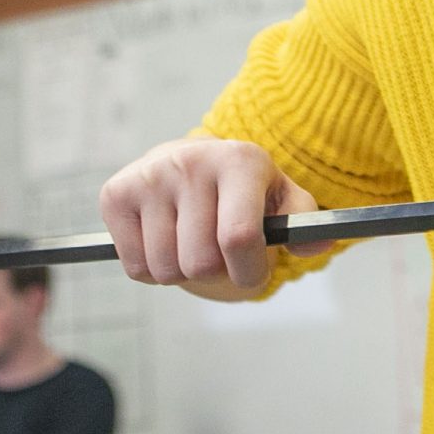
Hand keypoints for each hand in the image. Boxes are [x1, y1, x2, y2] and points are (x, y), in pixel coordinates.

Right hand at [99, 137, 333, 295]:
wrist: (191, 160)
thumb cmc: (244, 189)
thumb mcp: (282, 197)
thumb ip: (304, 223)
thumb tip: (318, 244)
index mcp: (240, 161)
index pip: (239, 237)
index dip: (248, 271)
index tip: (252, 273)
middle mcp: (191, 163)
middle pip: (201, 263)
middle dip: (217, 273)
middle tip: (221, 254)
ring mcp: (149, 177)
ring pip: (166, 270)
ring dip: (184, 273)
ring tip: (193, 243)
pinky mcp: (115, 194)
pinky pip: (136, 268)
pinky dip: (154, 270)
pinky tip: (165, 241)